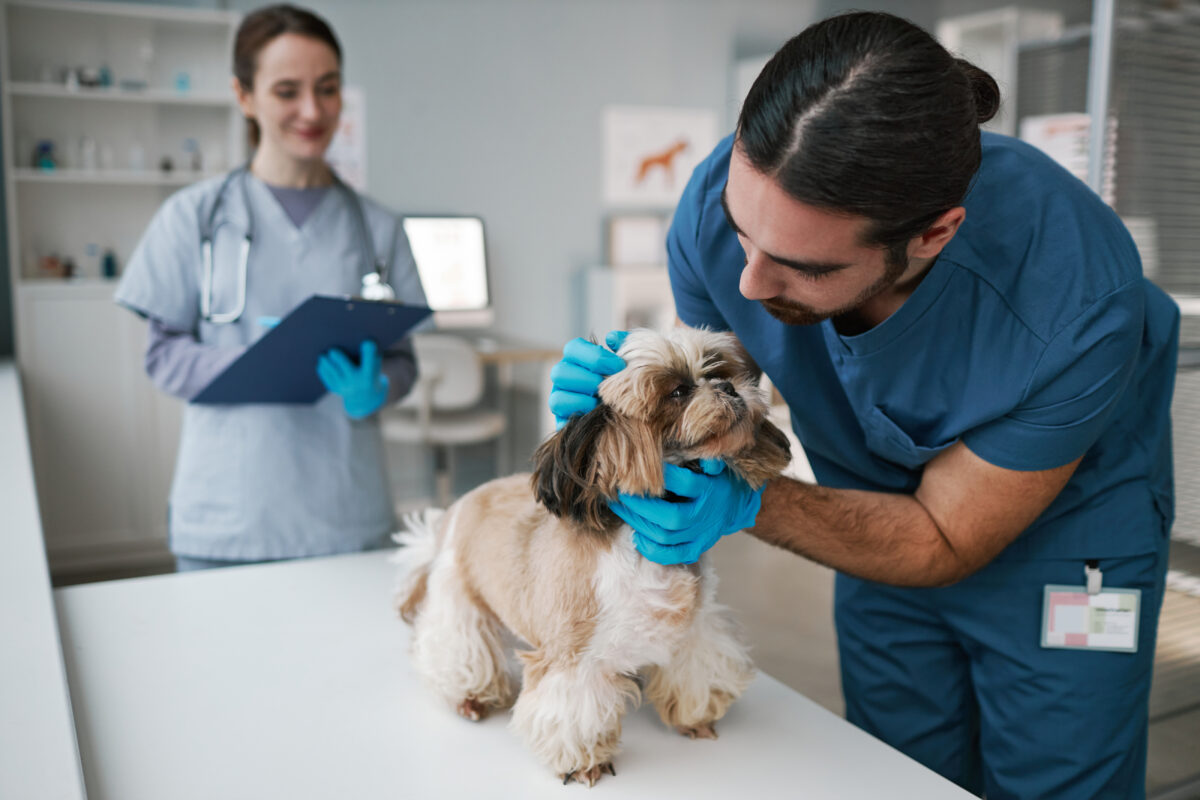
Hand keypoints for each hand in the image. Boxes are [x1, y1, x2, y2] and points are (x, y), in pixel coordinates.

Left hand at [317, 340, 389, 419]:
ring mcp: (346, 387)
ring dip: (326, 363)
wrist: (366, 396)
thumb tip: (352, 341)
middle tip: (332, 350)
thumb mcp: (374, 364)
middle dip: (339, 358)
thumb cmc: (370, 372)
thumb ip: (368, 354)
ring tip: (322, 355)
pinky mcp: (336, 389)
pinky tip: (321, 363)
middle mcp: (358, 382)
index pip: (370, 361)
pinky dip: (323, 370)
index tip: (368, 342)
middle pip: (346, 367)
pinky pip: (327, 378)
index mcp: (370, 374)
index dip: (370, 352)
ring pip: (333, 372)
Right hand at [548, 330, 627, 426]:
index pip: (572, 348)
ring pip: (557, 398)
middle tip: (610, 387)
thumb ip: (625, 344)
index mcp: (577, 358)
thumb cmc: (629, 379)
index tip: (619, 366)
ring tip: (604, 403)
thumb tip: (611, 339)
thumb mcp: (630, 360)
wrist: (636, 409)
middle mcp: (564, 377)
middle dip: (588, 380)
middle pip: (559, 372)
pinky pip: (561, 420)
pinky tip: (599, 415)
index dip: (595, 356)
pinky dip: (581, 416)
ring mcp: (560, 400)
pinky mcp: (563, 421)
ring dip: (583, 400)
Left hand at [610, 459, 764, 564]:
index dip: (664, 476)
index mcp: (710, 490)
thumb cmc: (717, 478)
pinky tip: (636, 536)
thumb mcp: (717, 464)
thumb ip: (710, 458)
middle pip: (671, 517)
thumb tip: (707, 459)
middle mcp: (703, 515)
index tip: (641, 467)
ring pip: (665, 537)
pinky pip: (671, 555)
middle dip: (641, 506)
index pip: (686, 484)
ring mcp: (699, 535)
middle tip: (621, 492)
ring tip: (621, 508)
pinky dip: (651, 549)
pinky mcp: (695, 548)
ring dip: (639, 524)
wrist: (735, 504)